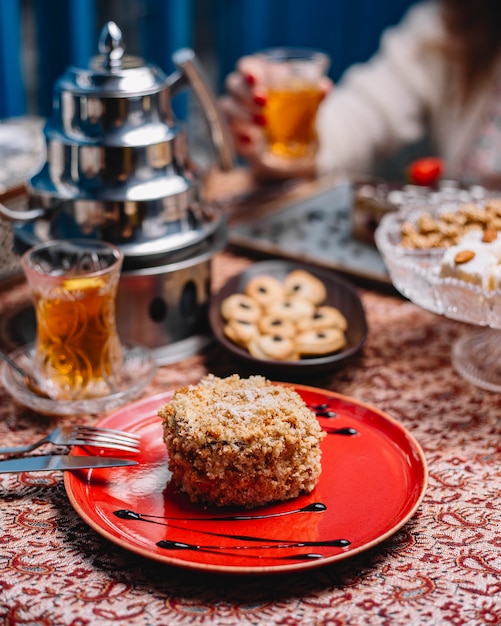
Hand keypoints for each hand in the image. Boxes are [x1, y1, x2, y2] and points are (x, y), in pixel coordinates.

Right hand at [220, 55, 331, 179]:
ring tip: (263, 123)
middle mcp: (243, 94)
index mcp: (260, 77)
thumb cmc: (298, 118)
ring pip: (227, 107)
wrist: (295, 149)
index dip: (248, 70)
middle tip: (264, 102)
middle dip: (246, 92)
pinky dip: (240, 137)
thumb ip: (315, 97)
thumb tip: (325, 87)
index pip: (246, 66)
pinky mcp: (236, 137)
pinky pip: (230, 134)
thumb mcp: (309, 108)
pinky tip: (253, 141)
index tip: (257, 78)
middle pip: (233, 84)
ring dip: (243, 113)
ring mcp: (237, 115)